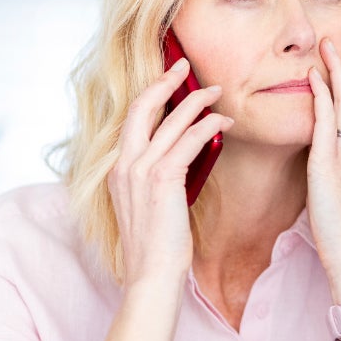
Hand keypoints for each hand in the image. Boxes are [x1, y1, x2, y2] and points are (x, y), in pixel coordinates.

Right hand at [107, 57, 233, 292]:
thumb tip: (182, 155)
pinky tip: (224, 123)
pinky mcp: (162, 179)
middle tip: (184, 64)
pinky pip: (188, 141)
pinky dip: (208, 127)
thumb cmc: (157, 246)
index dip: (149, 93)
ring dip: (197, 101)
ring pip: (170, 120)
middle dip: (165, 80)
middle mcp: (123, 165)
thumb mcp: (149, 205)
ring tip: (217, 92)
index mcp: (116, 170)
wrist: (151, 276)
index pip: (131, 119)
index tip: (167, 77)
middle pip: (142, 106)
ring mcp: (139, 171)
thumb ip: (156, 177)